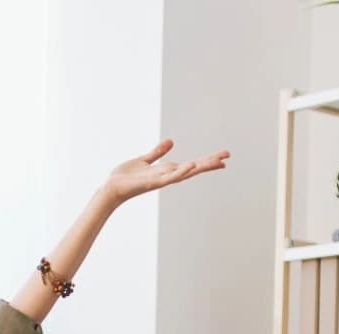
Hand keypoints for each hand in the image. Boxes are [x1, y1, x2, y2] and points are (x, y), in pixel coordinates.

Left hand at [101, 139, 229, 205]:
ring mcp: (161, 180)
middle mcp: (167, 176)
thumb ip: (157, 152)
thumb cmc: (126, 177)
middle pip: (193, 168)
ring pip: (185, 173)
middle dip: (210, 163)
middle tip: (227, 157)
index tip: (223, 157)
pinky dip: (180, 172)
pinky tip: (191, 165)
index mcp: (166, 170)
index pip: (191, 164)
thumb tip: (171, 141)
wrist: (111, 188)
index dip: (206, 161)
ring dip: (200, 167)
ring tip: (216, 160)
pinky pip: (169, 178)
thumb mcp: (144, 160)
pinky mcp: (152, 182)